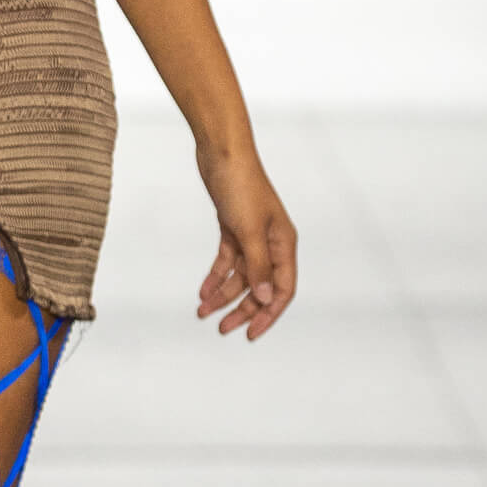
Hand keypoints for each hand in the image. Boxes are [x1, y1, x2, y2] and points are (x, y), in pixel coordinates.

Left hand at [194, 145, 295, 339]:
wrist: (221, 152)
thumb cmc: (240, 186)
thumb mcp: (248, 230)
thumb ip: (257, 265)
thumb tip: (265, 297)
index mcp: (283, 244)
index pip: (283, 289)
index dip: (268, 314)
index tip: (251, 334)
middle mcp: (271, 243)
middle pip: (259, 286)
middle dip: (242, 309)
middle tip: (222, 329)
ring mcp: (252, 236)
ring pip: (240, 276)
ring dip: (223, 295)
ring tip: (203, 312)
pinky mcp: (233, 228)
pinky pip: (227, 261)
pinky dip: (215, 276)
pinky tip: (203, 291)